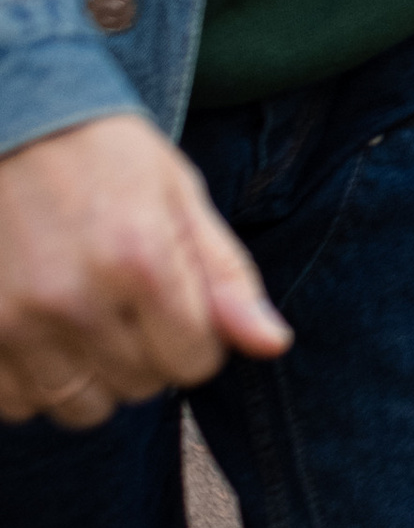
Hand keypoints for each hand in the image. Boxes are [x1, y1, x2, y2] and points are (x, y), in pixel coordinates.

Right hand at [0, 114, 289, 432]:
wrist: (11, 119)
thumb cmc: (103, 154)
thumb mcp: (180, 196)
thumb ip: (227, 277)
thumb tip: (274, 345)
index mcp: (141, 259)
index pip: (194, 364)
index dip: (195, 338)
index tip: (175, 303)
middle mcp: (77, 298)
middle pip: (139, 388)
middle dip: (146, 354)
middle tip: (124, 300)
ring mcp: (15, 320)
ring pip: (79, 408)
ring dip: (92, 376)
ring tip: (84, 319)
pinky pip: (17, 404)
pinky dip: (34, 383)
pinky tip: (42, 333)